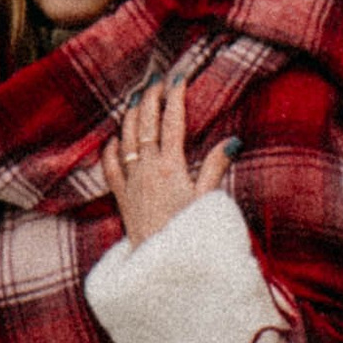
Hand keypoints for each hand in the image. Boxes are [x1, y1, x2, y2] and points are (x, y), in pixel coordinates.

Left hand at [101, 77, 236, 249]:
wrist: (160, 265)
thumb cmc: (189, 235)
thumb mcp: (207, 200)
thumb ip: (215, 168)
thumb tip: (232, 142)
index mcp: (171, 167)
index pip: (171, 122)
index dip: (175, 97)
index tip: (179, 78)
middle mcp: (147, 169)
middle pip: (145, 123)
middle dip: (150, 97)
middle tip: (156, 80)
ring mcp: (130, 181)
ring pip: (125, 138)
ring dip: (130, 115)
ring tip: (135, 98)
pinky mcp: (120, 197)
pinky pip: (110, 165)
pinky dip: (111, 147)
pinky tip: (114, 138)